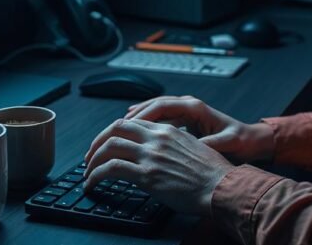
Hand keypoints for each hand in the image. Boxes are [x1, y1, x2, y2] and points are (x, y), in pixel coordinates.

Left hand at [83, 118, 232, 215]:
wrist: (223, 188)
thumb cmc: (213, 175)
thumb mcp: (193, 150)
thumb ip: (174, 146)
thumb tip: (162, 154)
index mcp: (168, 131)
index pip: (132, 123)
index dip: (114, 132)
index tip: (106, 144)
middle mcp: (157, 138)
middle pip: (116, 128)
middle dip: (97, 142)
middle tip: (90, 157)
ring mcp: (151, 155)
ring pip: (109, 146)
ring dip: (93, 159)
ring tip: (88, 172)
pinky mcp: (146, 174)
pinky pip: (111, 168)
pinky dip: (95, 175)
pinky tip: (92, 183)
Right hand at [124, 95, 274, 162]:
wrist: (253, 141)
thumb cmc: (242, 142)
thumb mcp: (226, 144)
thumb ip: (208, 145)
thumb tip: (192, 150)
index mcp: (196, 108)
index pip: (162, 106)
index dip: (142, 115)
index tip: (126, 125)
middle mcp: (189, 106)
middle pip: (154, 105)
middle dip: (133, 116)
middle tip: (114, 129)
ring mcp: (187, 112)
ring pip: (155, 111)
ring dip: (137, 119)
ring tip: (118, 130)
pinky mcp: (186, 121)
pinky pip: (161, 119)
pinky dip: (147, 124)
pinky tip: (135, 131)